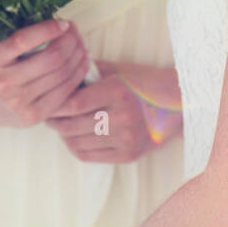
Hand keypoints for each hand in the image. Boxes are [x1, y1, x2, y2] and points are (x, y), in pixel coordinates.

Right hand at [0, 18, 90, 127]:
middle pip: (51, 58)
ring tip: (81, 44)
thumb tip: (62, 24)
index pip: (22, 40)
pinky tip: (83, 61)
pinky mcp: (32, 117)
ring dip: (78, 54)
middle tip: (75, 31)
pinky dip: (79, 73)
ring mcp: (17, 103)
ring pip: (62, 74)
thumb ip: (23, 36)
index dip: (48, 29)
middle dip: (71, 40)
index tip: (64, 23)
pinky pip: (65, 92)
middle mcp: (1, 83)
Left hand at [45, 59, 161, 162]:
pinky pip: (89, 156)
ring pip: (77, 143)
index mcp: (119, 91)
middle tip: (48, 116)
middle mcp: (123, 116)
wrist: (180, 104)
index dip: (55, 105)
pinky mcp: (128, 155)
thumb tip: (58, 78)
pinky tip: (74, 138)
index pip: (73, 104)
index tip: (47, 102)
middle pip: (72, 126)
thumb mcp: (118, 71)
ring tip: (60, 127)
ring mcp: (127, 139)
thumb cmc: (144, 83)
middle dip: (54, 122)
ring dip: (63, 136)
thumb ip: (89, 73)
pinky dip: (75, 148)